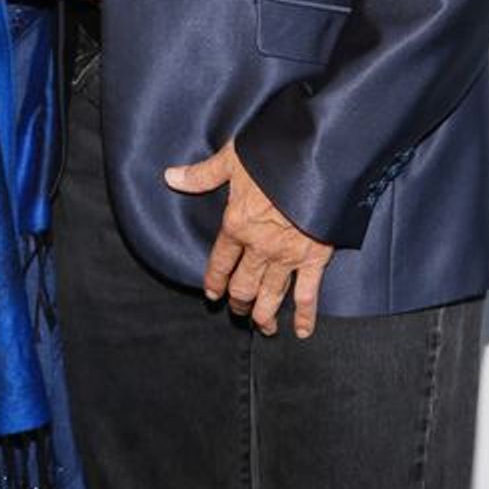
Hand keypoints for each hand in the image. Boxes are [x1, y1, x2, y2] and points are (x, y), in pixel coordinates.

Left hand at [164, 141, 333, 338]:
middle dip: (238, 302)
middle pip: (244, 285)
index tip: (212, 294)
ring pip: (270, 296)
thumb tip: (171, 177)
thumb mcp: (232, 159)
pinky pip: (307, 294)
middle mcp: (260, 247)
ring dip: (264, 315)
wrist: (317, 160)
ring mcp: (288, 257)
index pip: (220, 262)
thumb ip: (203, 174)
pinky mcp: (315, 258)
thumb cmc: (273, 156)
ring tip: (262, 327)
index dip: (214, 281)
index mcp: (237, 225)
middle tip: (237, 310)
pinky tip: (302, 331)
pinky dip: (305, 315)